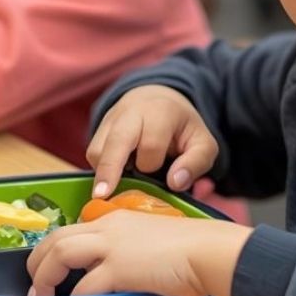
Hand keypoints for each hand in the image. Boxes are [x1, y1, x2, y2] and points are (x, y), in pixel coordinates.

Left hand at [26, 210, 252, 295]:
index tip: (51, 267)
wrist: (207, 250)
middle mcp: (109, 227)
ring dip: (45, 276)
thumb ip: (130, 251)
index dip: (55, 248)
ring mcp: (112, 245)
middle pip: (58, 238)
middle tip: (36, 284)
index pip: (74, 229)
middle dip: (39, 261)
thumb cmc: (191, 250)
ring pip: (61, 253)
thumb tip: (118, 273)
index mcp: (116, 219)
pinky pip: (85, 285)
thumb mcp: (151, 242)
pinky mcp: (119, 267)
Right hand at [87, 84, 218, 198]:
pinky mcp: (98, 130)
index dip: (154, 164)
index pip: (151, 144)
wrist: (158, 100)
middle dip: (109, 170)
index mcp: (160, 111)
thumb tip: (174, 183)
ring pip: (97, 150)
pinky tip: (117, 179)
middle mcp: (130, 112)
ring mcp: (110, 120)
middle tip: (102, 196)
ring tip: (119, 189)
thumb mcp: (202, 142)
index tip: (163, 177)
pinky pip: (93, 154)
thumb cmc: (182, 128)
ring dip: (106, 173)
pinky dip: (101, 170)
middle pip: (115, 142)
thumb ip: (196, 162)